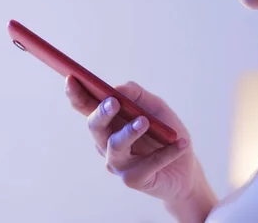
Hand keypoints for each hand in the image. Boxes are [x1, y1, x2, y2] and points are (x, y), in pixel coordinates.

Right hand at [64, 75, 207, 202]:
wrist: (186, 169)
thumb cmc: (167, 135)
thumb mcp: (157, 109)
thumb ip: (137, 96)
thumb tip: (118, 89)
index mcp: (109, 122)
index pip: (86, 107)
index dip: (76, 93)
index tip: (71, 78)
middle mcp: (107, 142)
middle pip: (95, 126)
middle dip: (101, 113)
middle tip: (114, 102)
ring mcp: (117, 163)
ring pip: (114, 146)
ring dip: (129, 132)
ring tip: (145, 122)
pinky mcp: (132, 180)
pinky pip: (147, 164)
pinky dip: (165, 153)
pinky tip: (180, 143)